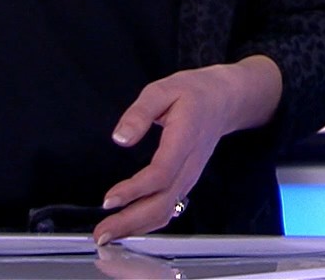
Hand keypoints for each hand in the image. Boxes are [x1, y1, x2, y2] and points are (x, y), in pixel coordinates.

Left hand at [93, 57, 281, 244]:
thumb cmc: (193, 93)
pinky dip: (148, 222)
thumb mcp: (164, 89)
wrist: (224, 101)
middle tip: (101, 233)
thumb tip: (120, 138)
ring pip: (166, 211)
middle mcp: (189, 164)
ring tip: (108, 234)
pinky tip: (128, 226)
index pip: (161, 173)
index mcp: (184, 139)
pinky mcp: (185, 182)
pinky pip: (168, 208)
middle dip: (131, 222)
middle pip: (163, 202)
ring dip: (137, 227)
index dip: (135, 190)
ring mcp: (190, 176)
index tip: (108, 200)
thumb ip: (140, 113)